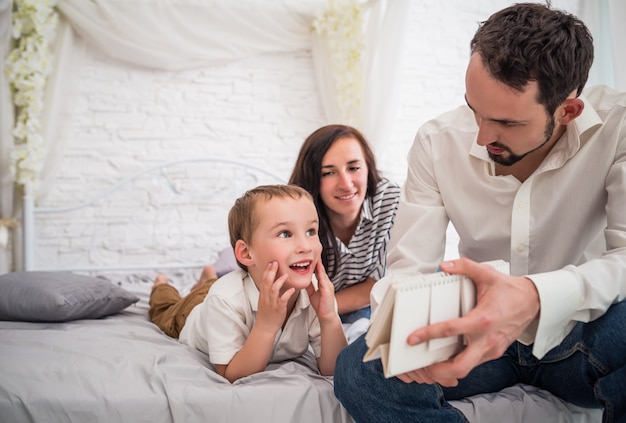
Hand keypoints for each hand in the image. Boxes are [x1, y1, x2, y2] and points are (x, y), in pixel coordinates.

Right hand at [255, 261, 294, 333]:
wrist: (264, 327)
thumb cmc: (266, 314)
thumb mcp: (264, 301)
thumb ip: (267, 292)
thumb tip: (271, 282)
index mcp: (263, 295)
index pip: (264, 280)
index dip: (267, 271)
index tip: (271, 263)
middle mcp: (266, 298)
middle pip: (267, 282)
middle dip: (271, 272)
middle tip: (276, 263)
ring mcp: (272, 303)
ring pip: (274, 290)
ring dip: (279, 281)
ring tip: (286, 275)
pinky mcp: (278, 309)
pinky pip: (282, 300)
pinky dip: (287, 294)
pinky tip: (292, 290)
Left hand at [307, 261, 336, 321]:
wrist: (326, 316)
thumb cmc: (321, 306)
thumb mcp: (312, 293)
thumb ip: (310, 286)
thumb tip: (305, 280)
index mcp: (324, 284)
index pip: (319, 272)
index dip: (316, 265)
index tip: (311, 257)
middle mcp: (327, 283)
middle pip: (322, 270)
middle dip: (318, 262)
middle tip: (314, 253)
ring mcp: (328, 286)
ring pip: (323, 273)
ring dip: (319, 265)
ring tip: (316, 257)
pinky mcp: (327, 290)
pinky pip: (323, 279)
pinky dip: (320, 273)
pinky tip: (318, 268)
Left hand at [396, 257, 539, 385]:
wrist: (534, 302)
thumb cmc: (510, 290)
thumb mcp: (487, 273)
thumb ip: (464, 266)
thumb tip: (444, 266)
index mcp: (482, 319)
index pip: (451, 330)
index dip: (428, 335)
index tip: (413, 339)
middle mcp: (487, 339)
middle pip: (460, 366)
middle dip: (438, 370)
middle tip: (421, 366)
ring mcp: (492, 349)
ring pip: (467, 369)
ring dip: (447, 370)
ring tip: (429, 365)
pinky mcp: (494, 352)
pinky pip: (474, 364)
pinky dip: (458, 365)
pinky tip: (446, 358)